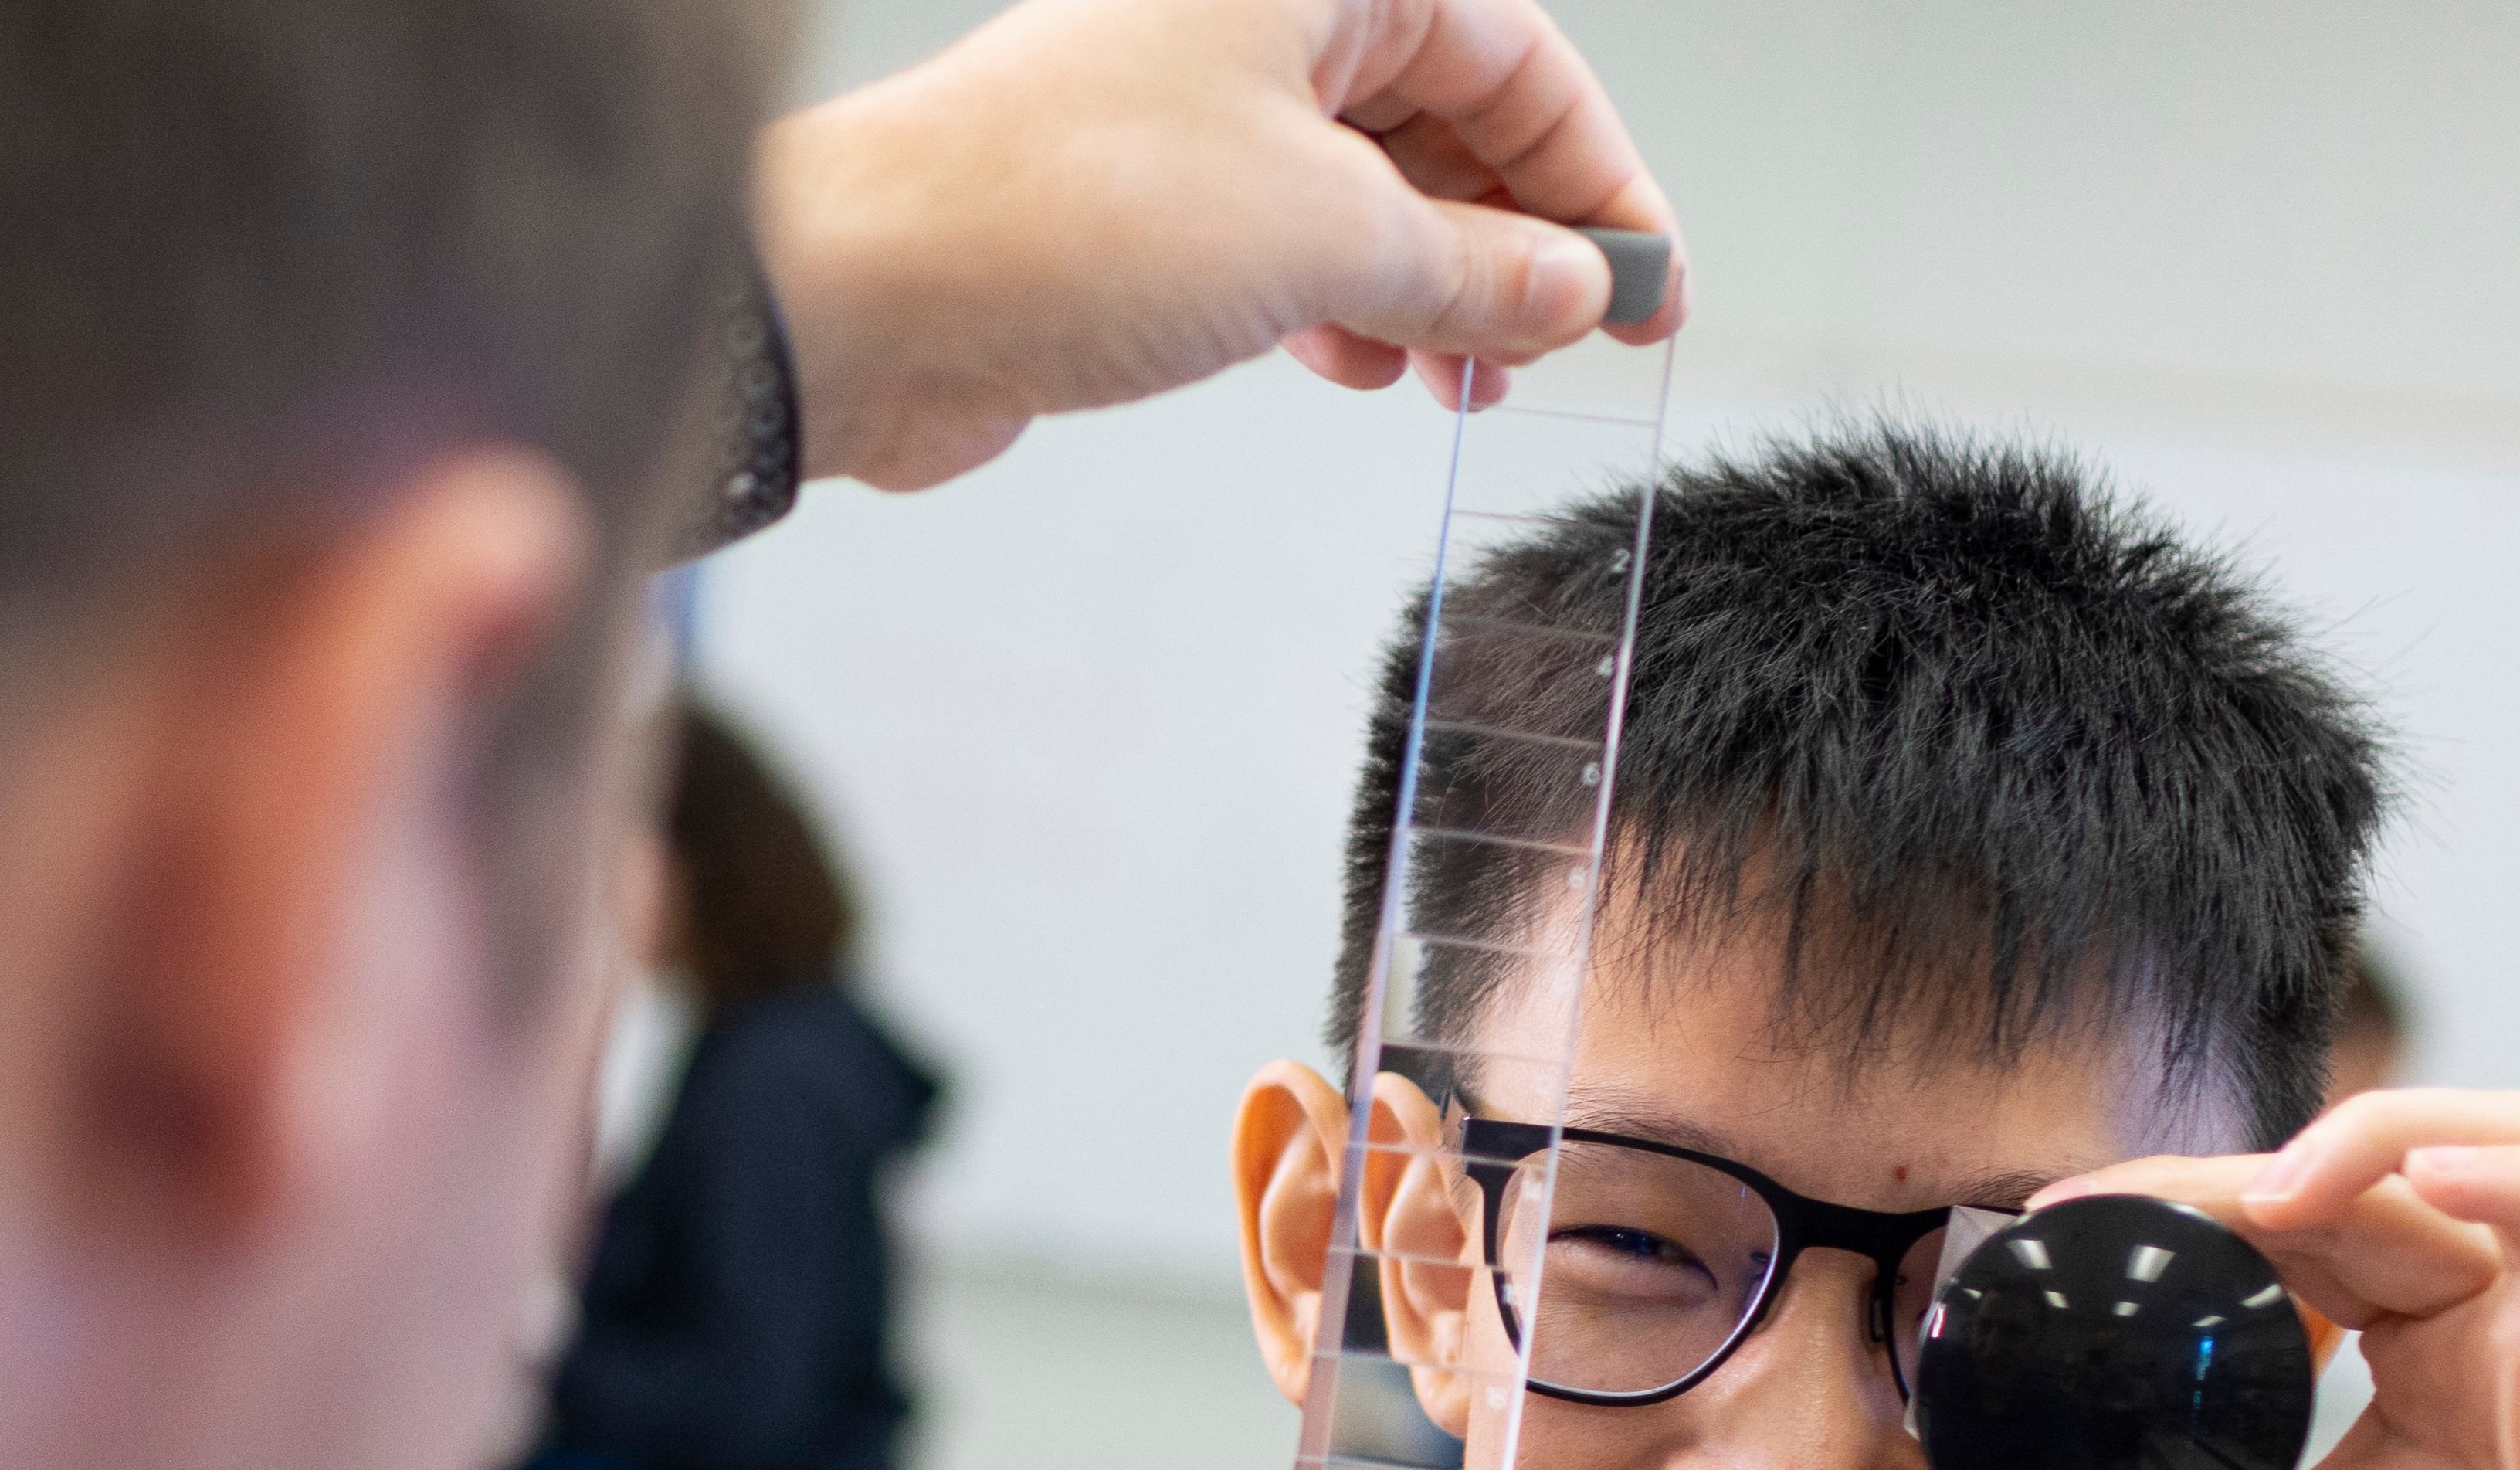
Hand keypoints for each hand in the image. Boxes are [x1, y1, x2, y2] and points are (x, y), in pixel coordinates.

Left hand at [760, 0, 1679, 493]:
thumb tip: (1569, 288)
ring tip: (1464, 383)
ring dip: (1430, 291)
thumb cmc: (1067, 212)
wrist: (870, 297)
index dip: (1596, 174)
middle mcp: (1245, 21)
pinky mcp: (1131, 211)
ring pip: (1360, 192)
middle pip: (1439, 116)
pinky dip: (1339, 309)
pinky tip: (1366, 372)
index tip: (1648, 284)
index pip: (1511, 51)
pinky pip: (1279, 246)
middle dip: (1512, 240)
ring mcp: (1184, 114)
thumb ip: (1470, 266)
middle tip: (1564, 347)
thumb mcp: (1328, 238)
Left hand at [2046, 1094, 2519, 1469]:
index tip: (2072, 1224)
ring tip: (2257, 1192)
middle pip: (2389, 1169)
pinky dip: (2517, 1175)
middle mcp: (2514, 1333)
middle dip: (2242, 1166)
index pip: (2320, 1214)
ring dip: (2379, 1136)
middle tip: (2114, 1207)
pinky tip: (2412, 1183)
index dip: (2197, 1195)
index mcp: (2431, 1358)